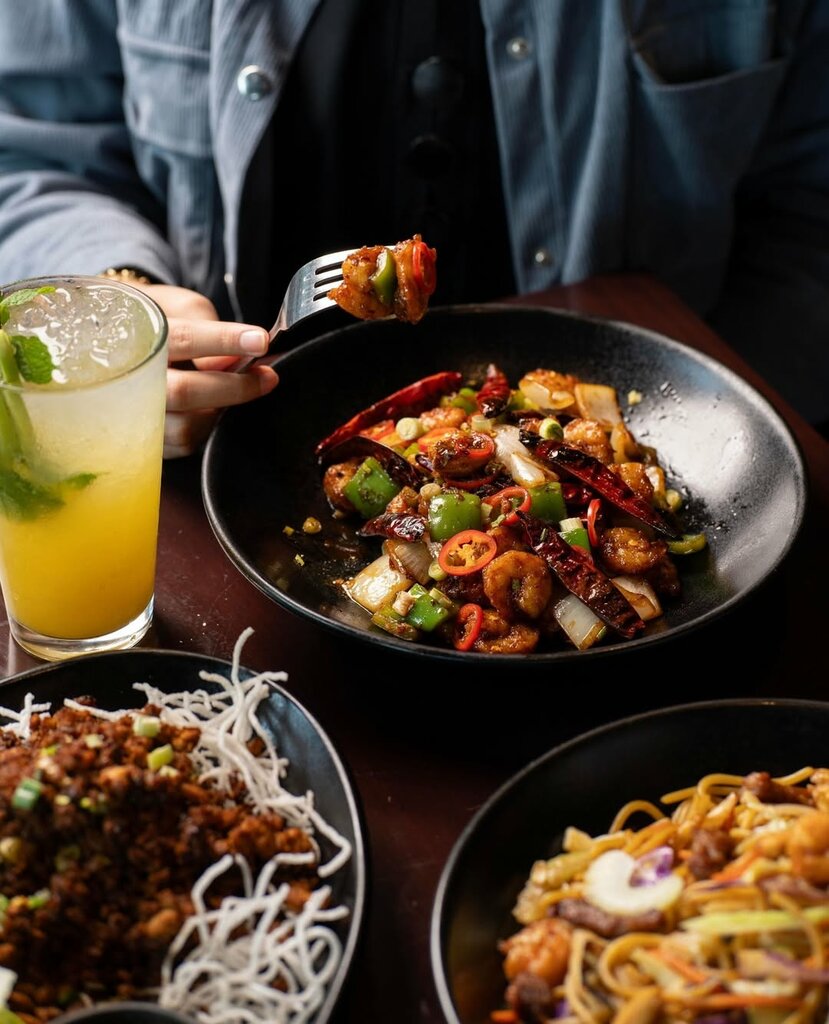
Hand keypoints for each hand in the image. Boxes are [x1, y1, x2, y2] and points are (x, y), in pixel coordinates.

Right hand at [139, 284, 278, 457]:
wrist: (109, 342)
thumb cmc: (154, 320)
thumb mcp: (177, 306)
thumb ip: (205, 326)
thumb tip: (233, 361)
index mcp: (135, 335)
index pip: (182, 339)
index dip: (224, 340)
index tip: (260, 341)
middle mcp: (126, 380)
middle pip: (184, 392)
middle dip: (234, 387)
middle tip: (267, 377)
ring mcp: (129, 415)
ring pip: (186, 426)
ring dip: (221, 410)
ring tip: (238, 391)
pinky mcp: (140, 439)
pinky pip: (183, 443)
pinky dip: (206, 427)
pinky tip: (212, 408)